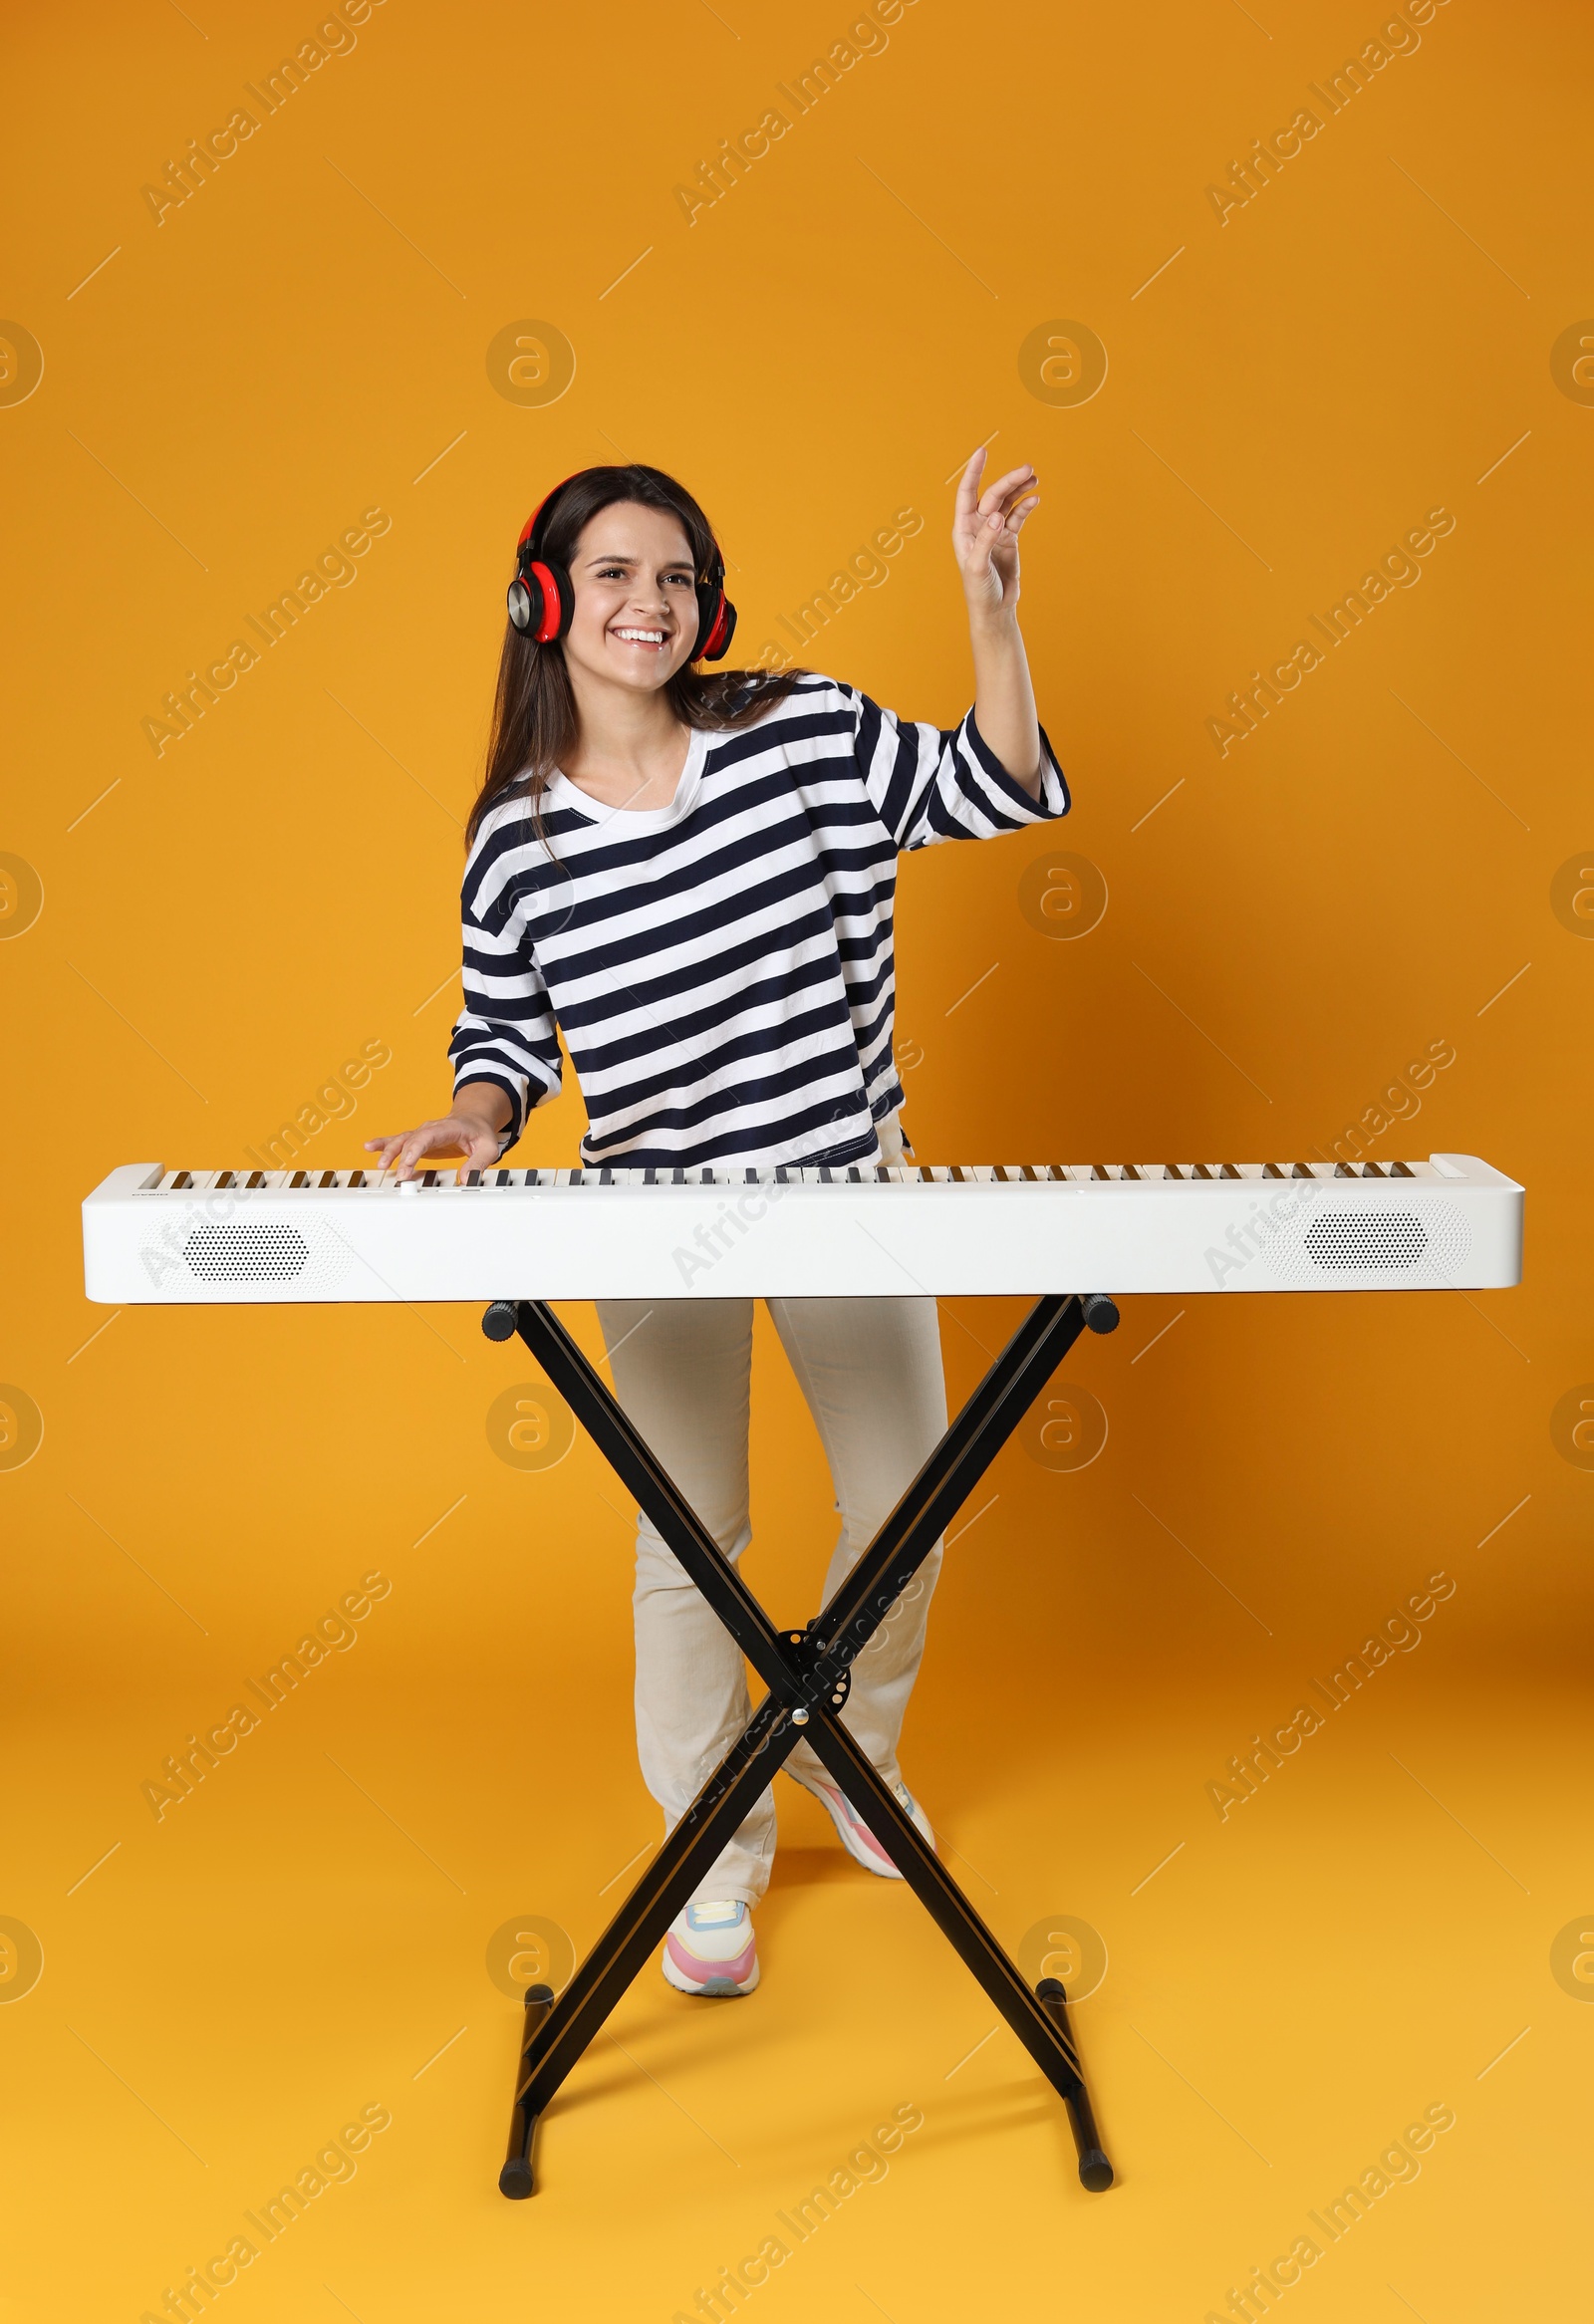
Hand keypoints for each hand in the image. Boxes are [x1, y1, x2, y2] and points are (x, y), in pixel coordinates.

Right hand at [363, 1113, 506, 1183]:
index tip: (407, 1166)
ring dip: (388, 1151)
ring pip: (401, 1140)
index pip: (427, 1137)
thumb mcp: (488, 1147)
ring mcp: (422, 1134)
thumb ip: (478, 1163)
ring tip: (379, 1164)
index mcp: (447, 1128)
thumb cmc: (479, 1133)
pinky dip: (383, 1143)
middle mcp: (430, 1129)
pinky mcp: (417, 1141)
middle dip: (401, 1158)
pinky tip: (369, 1147)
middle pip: (411, 1140)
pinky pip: (398, 1140)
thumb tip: (466, 1179)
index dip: (415, 1151)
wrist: (473, 1119)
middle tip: (397, 1175)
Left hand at [952, 449, 1039, 623]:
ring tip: (1034, 477)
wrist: (994, 609)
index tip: (982, 451)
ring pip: (1007, 502)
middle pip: (993, 495)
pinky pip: (1018, 517)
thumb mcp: (978, 566)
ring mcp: (995, 530)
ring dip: (1020, 489)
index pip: (967, 493)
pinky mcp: (1009, 539)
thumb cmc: (978, 590)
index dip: (974, 472)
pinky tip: (1035, 499)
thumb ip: (986, 540)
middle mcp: (978, 525)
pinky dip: (1026, 507)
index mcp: (963, 528)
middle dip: (1009, 481)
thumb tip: (998, 516)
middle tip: (1028, 469)